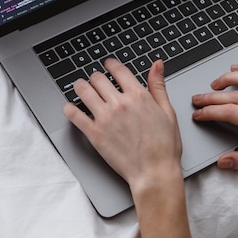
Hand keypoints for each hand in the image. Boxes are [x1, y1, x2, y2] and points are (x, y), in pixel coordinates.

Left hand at [63, 59, 182, 192]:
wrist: (154, 172)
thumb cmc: (164, 147)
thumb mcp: (168, 112)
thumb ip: (158, 86)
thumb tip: (157, 65)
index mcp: (138, 96)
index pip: (118, 70)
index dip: (110, 65)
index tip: (107, 65)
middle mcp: (119, 103)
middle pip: (98, 79)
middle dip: (95, 77)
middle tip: (94, 80)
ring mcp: (105, 118)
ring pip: (83, 91)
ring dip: (80, 86)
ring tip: (80, 87)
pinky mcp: (94, 134)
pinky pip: (74, 115)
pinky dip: (69, 109)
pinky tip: (70, 108)